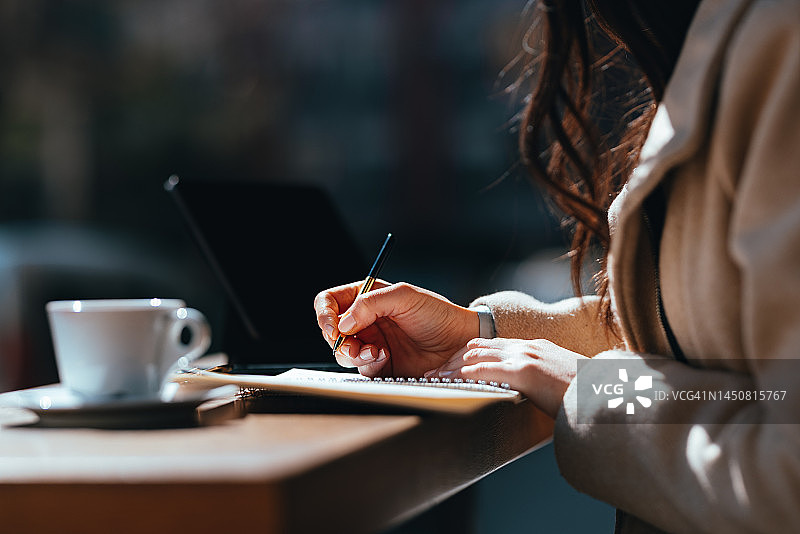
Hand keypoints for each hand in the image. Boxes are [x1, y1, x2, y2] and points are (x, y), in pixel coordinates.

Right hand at [314, 281, 478, 376]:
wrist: (459, 342)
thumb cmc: (437, 314)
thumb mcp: (404, 297)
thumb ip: (370, 303)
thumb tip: (343, 323)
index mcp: (366, 297)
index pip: (330, 302)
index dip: (325, 313)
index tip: (333, 326)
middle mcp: (364, 320)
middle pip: (331, 330)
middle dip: (338, 340)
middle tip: (354, 346)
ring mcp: (370, 342)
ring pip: (342, 352)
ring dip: (352, 354)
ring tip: (375, 353)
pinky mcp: (379, 364)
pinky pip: (360, 368)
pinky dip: (368, 364)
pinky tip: (385, 358)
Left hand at [428, 338, 587, 417]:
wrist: (608, 395)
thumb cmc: (588, 395)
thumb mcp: (561, 382)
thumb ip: (543, 383)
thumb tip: (534, 397)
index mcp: (535, 347)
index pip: (491, 345)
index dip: (467, 355)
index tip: (449, 367)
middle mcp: (526, 346)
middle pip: (478, 346)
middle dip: (452, 360)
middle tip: (432, 374)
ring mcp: (525, 356)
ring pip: (476, 355)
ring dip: (451, 367)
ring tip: (432, 379)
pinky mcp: (524, 371)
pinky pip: (485, 370)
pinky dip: (462, 376)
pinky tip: (448, 383)